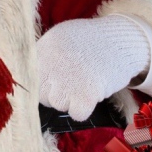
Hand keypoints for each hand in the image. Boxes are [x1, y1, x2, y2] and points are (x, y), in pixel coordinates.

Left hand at [37, 16, 151, 119]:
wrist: (124, 40)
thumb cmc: (92, 41)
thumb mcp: (61, 38)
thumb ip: (43, 56)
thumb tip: (27, 78)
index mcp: (43, 47)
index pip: (28, 77)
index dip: (40, 83)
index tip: (51, 83)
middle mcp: (51, 63)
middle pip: (41, 94)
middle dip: (54, 93)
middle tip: (72, 81)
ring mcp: (67, 79)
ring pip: (58, 105)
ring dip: (70, 100)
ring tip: (84, 82)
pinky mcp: (85, 94)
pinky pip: (77, 113)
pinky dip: (85, 109)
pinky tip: (92, 93)